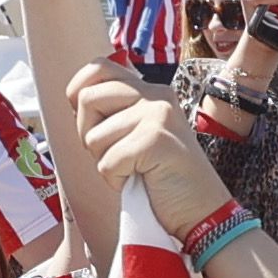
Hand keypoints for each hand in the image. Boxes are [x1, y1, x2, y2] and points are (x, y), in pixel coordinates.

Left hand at [72, 59, 229, 239]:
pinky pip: (108, 162)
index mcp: (149, 91)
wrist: (202, 210)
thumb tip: (76, 97)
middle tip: (115, 155)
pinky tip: (142, 181)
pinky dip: (117, 180)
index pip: (98, 67)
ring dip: (105, 162)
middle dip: (88, 136)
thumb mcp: (135, 135)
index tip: (91, 123)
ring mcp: (158, 115)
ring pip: (94, 136)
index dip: (78, 93)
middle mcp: (155, 95)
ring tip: (134, 170)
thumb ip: (114, 113)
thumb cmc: (162, 178)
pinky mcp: (157, 140)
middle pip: (87, 99)